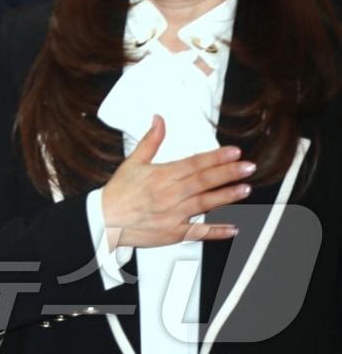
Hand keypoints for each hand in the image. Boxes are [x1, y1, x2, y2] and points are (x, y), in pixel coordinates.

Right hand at [100, 115, 253, 248]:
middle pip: (203, 181)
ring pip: (205, 204)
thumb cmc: (119, 192)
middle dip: (228, 173)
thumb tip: (159, 120)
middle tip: (248, 167)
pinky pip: (199, 232)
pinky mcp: (173, 232)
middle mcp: (169, 194)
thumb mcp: (132, 162)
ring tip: (245, 189)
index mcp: (161, 175)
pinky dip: (217, 231)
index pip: (194, 163)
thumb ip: (150, 140)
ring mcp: (173, 215)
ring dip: (227, 196)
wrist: (105, 220)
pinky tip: (234, 227)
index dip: (216, 157)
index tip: (233, 152)